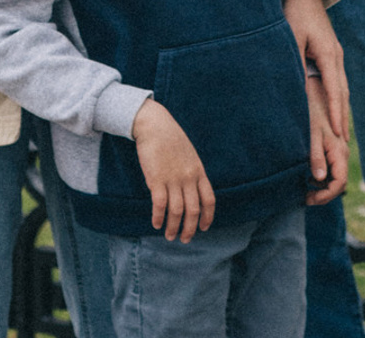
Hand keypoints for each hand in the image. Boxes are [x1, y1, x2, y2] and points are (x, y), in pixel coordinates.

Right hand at [132, 99, 214, 240]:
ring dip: (173, 227)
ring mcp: (173, 179)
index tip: (203, 228)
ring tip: (169, 236)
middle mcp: (188, 177)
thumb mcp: (189, 154)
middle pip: (193, 210)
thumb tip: (192, 191)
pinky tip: (156, 223)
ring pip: (177, 211)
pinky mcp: (156, 179)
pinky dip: (158, 217)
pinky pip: (160, 205)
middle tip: (184, 239)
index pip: (209, 199)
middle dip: (190, 229)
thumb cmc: (171, 138)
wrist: (155, 125)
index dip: (207, 217)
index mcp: (198, 171)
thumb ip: (192, 172)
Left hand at [283, 0, 348, 138]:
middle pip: (342, 92)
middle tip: (343, 143)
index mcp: (328, 53)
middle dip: (342, 117)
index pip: (334, 89)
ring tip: (341, 132)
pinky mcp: (330, 51)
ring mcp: (335, 53)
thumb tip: (294, 91)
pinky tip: (335, 107)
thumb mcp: (291, 37)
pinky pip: (336, 79)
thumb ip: (293, 62)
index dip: (336, 112)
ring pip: (341, 86)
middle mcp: (336, 55)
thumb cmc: (295, 12)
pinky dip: (337, 96)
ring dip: (341, 108)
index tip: (338, 133)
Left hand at [305, 83, 349, 206]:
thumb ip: (316, 157)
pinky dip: (322, 175)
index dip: (326, 196)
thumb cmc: (314, 110)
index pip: (339, 184)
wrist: (318, 89)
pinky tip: (308, 174)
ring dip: (323, 185)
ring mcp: (339, 148)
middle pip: (339, 182)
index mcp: (339, 151)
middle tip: (306, 198)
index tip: (309, 199)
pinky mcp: (334, 144)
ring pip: (336, 175)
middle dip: (324, 194)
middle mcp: (343, 151)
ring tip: (305, 188)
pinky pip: (332, 166)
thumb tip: (318, 179)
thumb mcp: (312, 134)